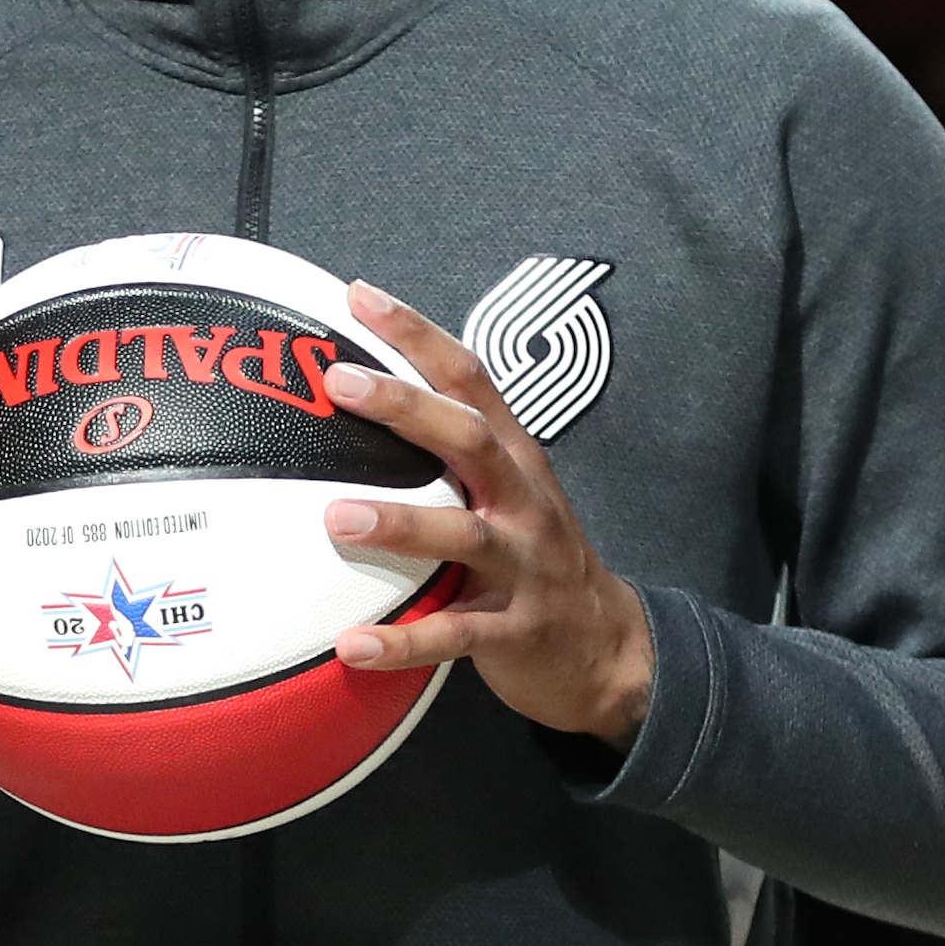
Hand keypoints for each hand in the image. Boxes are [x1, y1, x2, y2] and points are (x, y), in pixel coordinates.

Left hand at [317, 282, 655, 744]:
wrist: (608, 650)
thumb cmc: (535, 560)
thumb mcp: (508, 494)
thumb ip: (450, 454)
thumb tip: (364, 402)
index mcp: (516, 460)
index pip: (469, 380)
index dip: (419, 334)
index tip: (361, 296)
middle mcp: (523, 503)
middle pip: (471, 440)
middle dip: (407, 407)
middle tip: (340, 382)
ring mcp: (524, 567)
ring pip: (465, 537)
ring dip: (401, 525)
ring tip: (336, 517)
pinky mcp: (515, 632)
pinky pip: (456, 635)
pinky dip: (403, 641)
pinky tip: (351, 646)